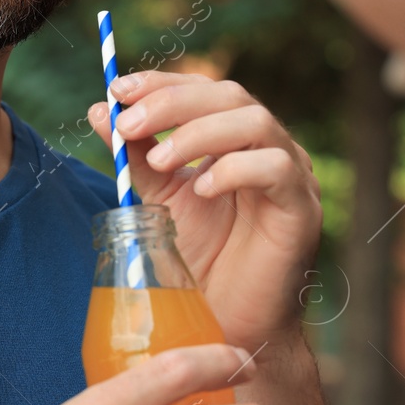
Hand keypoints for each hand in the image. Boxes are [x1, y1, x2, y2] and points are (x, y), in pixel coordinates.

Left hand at [86, 72, 322, 349]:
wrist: (226, 322)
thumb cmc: (198, 259)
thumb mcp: (157, 196)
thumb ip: (134, 154)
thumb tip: (101, 108)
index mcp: (234, 139)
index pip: (203, 89)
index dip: (162, 82)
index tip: (118, 87)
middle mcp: (267, 148)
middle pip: (229, 95)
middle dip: (172, 103)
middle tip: (129, 123)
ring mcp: (291, 175)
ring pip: (255, 122)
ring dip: (198, 133)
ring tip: (159, 162)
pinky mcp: (302, 208)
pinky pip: (277, 169)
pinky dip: (233, 170)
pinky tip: (201, 189)